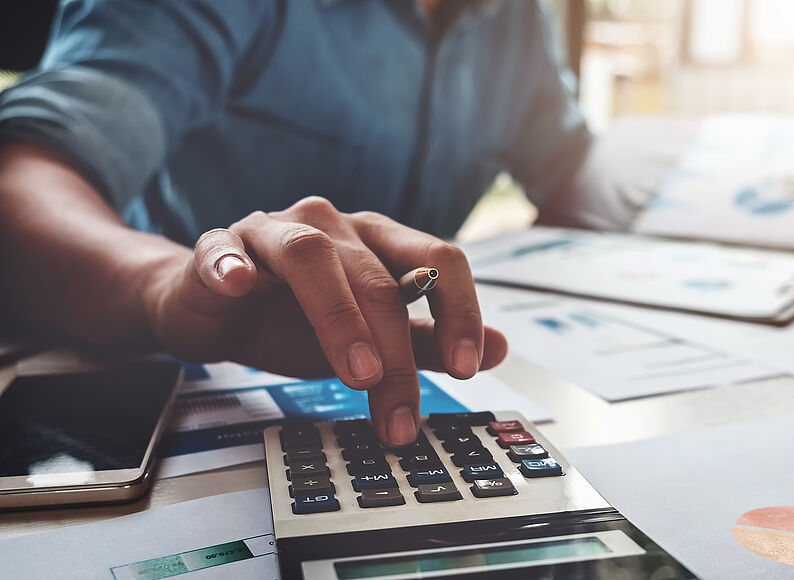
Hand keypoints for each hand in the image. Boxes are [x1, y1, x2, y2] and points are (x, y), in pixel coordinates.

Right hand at [144, 197, 506, 446]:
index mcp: (377, 241)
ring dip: (338, 315)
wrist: (216, 312)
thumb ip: (428, 342)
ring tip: (357, 373)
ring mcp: (273, 232)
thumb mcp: (370, 339)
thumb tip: (500, 349)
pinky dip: (233, 264)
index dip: (460, 310)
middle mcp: (332, 227)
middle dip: (396, 353)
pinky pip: (225, 250)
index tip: (469, 367)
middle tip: (401, 412)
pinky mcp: (219, 247)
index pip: (438, 260)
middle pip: (377, 278)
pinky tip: (240, 284)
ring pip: (312, 257)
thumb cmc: (295, 320)